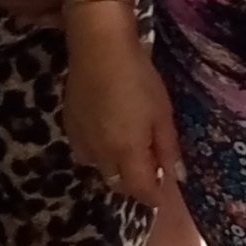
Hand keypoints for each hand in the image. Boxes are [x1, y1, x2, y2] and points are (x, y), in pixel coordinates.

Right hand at [63, 21, 184, 206]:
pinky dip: (99, 152)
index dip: (155, 196)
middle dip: (136, 182)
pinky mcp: (69, 127)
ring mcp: (82, 141)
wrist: (100, 49)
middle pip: (119, 184)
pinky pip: (86, 152)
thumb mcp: (162, 113)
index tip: (164, 193)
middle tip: (150, 166)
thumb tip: (175, 176)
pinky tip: (108, 132)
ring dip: (116, 167)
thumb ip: (167, 149)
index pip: (142, 190)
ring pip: (101, 169)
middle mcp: (102, 154)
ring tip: (129, 146)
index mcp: (128, 152)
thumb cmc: (139, 78)